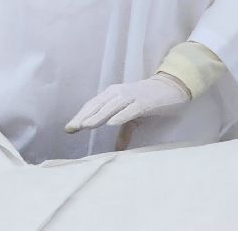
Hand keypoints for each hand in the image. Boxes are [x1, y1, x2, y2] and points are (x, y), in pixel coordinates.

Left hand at [64, 74, 190, 133]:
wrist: (169, 87)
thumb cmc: (146, 100)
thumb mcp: (132, 116)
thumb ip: (124, 132)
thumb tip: (116, 150)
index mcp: (111, 95)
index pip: (92, 105)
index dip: (80, 116)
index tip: (68, 129)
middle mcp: (117, 93)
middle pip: (96, 105)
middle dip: (83, 117)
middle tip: (71, 128)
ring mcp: (130, 96)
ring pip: (110, 107)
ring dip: (97, 116)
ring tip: (85, 126)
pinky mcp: (144, 102)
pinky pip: (130, 109)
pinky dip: (120, 116)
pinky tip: (111, 123)